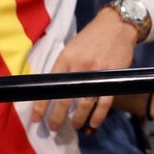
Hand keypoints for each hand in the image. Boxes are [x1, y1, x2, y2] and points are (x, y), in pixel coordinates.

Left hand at [32, 7, 138, 132]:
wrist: (117, 26)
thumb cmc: (91, 38)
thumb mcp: (72, 48)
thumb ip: (64, 67)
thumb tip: (54, 90)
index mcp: (65, 58)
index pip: (49, 86)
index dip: (41, 105)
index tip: (36, 118)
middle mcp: (79, 66)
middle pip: (65, 99)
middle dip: (58, 117)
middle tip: (54, 128)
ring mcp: (97, 73)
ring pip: (85, 104)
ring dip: (79, 119)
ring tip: (75, 126)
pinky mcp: (112, 77)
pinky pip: (104, 103)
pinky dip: (98, 116)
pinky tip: (93, 124)